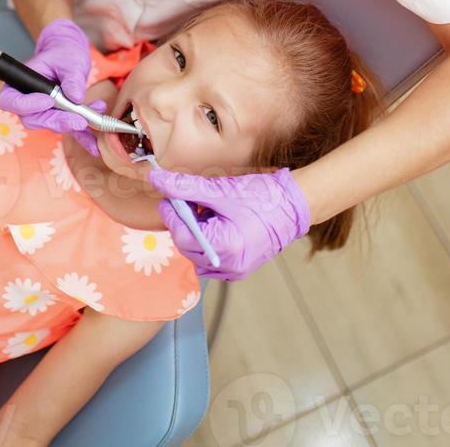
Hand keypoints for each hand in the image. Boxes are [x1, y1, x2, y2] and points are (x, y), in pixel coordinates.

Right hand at [0, 18, 100, 156]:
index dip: (27, 105)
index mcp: (20, 83)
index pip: (10, 101)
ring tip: (92, 120)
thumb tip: (75, 96)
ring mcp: (43, 111)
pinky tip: (94, 143)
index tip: (48, 101)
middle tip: (78, 121)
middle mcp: (28, 101)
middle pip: (33, 119)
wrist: (71, 55)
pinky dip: (82, 137)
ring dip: (74, 125)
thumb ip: (71, 78)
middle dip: (57, 121)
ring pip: (52, 125)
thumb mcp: (69, 60)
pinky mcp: (60, 117)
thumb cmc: (64, 53)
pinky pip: (68, 130)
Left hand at [147, 167, 310, 279]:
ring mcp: (234, 271)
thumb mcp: (220, 189)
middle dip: (183, 221)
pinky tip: (217, 223)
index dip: (171, 212)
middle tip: (189, 199)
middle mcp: (228, 266)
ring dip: (195, 232)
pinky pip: (211, 259)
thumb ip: (185, 186)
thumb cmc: (261, 196)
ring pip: (196, 254)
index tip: (169, 194)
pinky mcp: (239, 270)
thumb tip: (157, 179)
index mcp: (224, 246)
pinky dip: (208, 242)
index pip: (180, 233)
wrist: (293, 206)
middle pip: (186, 245)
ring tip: (207, 211)